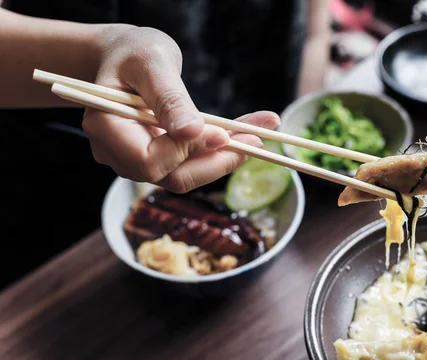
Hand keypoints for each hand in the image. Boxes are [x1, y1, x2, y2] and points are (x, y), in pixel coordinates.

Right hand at [82, 26, 277, 192]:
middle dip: (217, 161)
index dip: (186, 153)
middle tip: (256, 139)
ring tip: (257, 135)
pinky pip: (191, 163)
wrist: (127, 56)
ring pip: (186, 174)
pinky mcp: (158, 158)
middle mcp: (117, 152)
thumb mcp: (152, 62)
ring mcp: (136, 159)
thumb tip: (191, 132)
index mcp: (105, 127)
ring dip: (224, 158)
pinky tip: (245, 134)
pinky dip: (218, 151)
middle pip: (171, 177)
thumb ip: (169, 98)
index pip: (148, 161)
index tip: (224, 134)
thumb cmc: (133, 51)